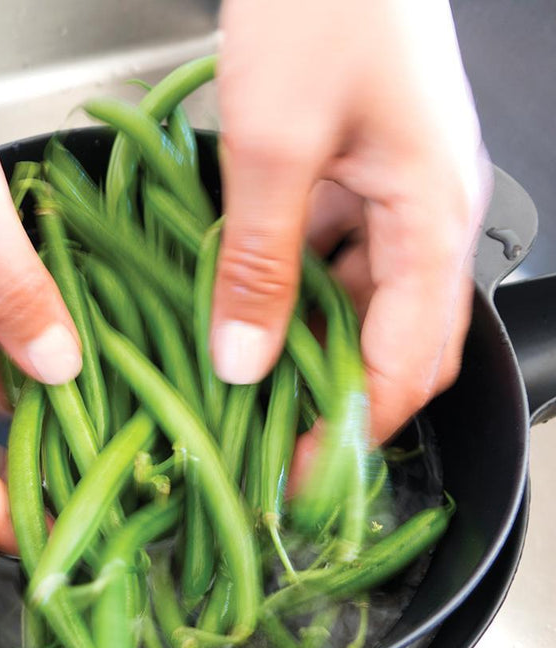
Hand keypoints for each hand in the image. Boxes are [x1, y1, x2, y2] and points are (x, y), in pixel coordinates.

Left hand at [214, 0, 491, 444]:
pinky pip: (332, 256)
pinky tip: (245, 296)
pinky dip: (291, 286)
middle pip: (391, 341)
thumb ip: (260, 261)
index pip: (410, 364)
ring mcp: (395, 195)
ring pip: (356, 302)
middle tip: (267, 429)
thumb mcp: (275, 145)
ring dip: (304, 340)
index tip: (302, 472)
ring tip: (244, 373)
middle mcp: (426, 216)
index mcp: (432, 218)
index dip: (356, 429)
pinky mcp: (359, 174)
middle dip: (332, 393)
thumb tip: (245, 358)